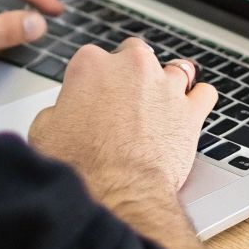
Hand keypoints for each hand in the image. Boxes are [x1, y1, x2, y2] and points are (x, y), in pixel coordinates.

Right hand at [29, 37, 215, 198]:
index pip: (93, 58)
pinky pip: (204, 93)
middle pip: (135, 53)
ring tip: (159, 104)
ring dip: (166, 84)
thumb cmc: (83, 168)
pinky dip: (197, 101)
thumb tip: (63, 112)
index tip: (92, 97)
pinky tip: (188, 112)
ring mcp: (165, 85)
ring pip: (174, 69)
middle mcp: (131, 66)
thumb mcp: (44, 132)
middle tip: (123, 101)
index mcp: (91, 65)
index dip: (93, 80)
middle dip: (130, 73)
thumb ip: (57, 109)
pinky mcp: (191, 109)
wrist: (120, 194)